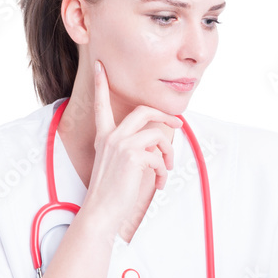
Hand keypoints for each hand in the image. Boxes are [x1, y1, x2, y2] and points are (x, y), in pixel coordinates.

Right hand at [84, 60, 181, 241]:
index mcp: (104, 136)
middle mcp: (111, 136)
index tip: (100, 66)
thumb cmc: (111, 191)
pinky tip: (158, 183)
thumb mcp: (116, 163)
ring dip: (168, 153)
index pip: (101, 104)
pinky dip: (163, 172)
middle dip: (165, 115)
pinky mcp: (134, 157)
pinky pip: (159, 157)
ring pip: (158, 135)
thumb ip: (131, 147)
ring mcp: (122, 145)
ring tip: (166, 169)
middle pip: (144, 111)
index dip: (101, 84)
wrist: (101, 211)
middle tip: (178, 122)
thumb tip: (156, 144)